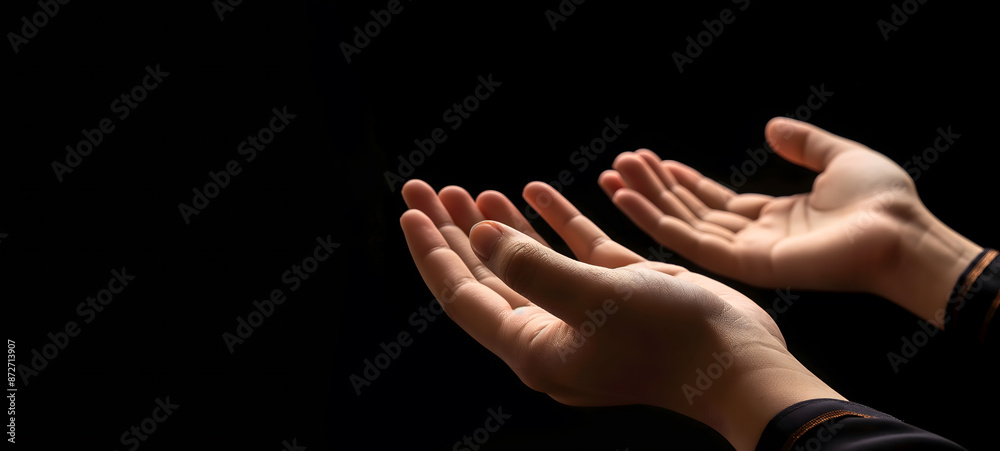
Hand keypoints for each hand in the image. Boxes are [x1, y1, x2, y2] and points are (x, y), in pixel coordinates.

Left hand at [399, 179, 842, 450]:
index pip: (463, 295)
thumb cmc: (668, 338)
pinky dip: (552, 223)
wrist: (740, 362)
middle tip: (426, 187)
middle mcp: (549, 333)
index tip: (409, 209)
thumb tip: (478, 235)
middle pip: (485, 276)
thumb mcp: (592, 299)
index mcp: (533, 346)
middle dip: (455, 231)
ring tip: (471, 188)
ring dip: (498, 226)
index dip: (433, 252)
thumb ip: (529, 266)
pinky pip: (570, 253)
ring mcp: (581, 314)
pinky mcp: (614, 295)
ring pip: (524, 263)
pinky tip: (534, 192)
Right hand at [598, 117, 981, 325]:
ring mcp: (746, 253)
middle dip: (654, 188)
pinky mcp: (745, 264)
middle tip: (620, 164)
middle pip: (690, 211)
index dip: (683, 181)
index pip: (714, 201)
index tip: (653, 161)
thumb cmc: (882, 201)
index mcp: (774, 217)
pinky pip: (690, 241)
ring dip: (645, 201)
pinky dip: (655, 220)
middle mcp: (753, 237)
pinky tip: (628, 200)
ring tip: (613, 176)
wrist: (902, 233)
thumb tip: (772, 127)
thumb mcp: (839, 157)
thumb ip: (804, 143)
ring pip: (681, 225)